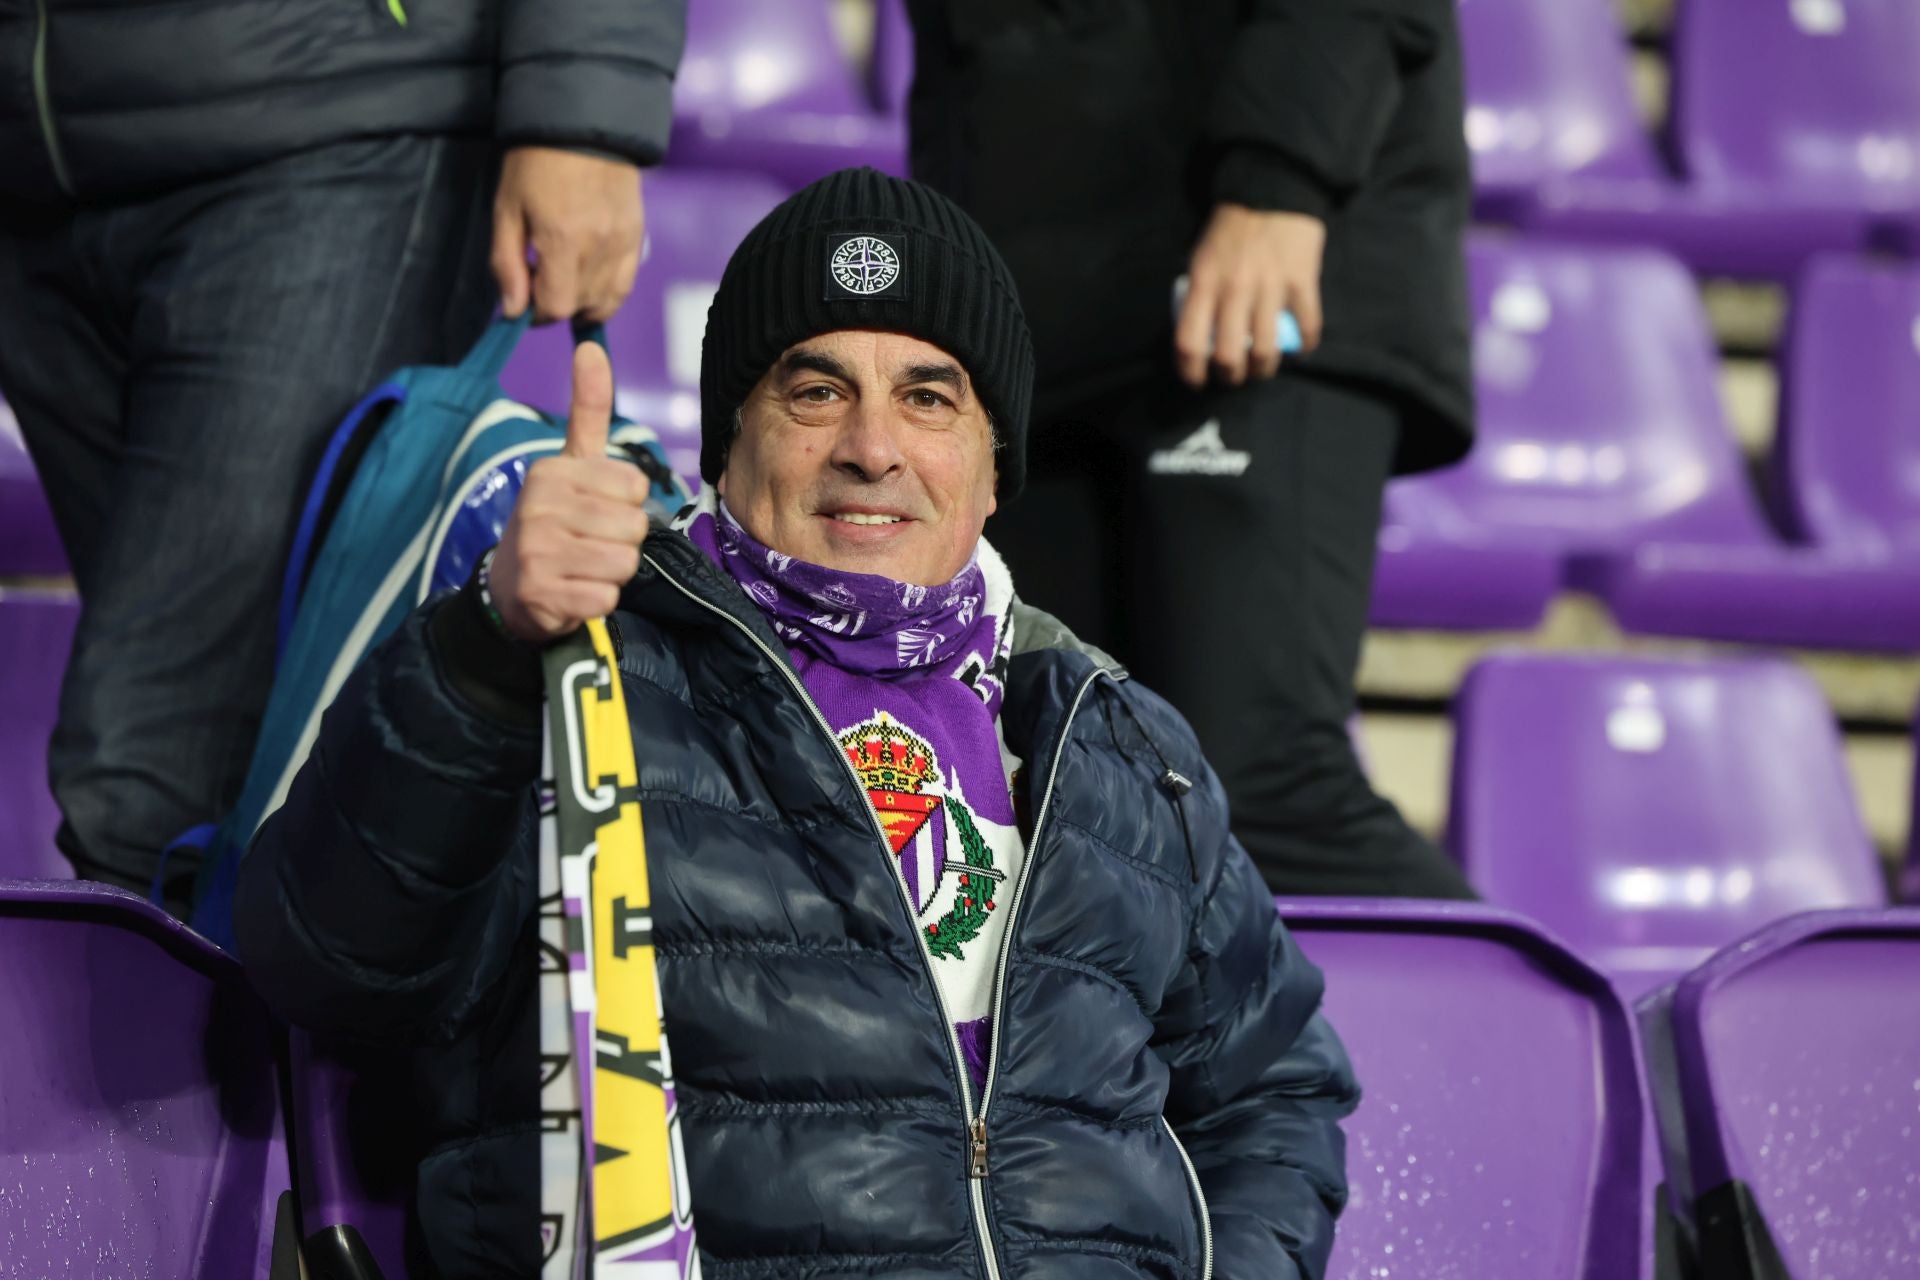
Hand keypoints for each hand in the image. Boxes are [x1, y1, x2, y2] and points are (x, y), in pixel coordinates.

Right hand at [489, 342, 650, 643]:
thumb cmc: (554, 520)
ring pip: (624, 563)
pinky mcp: (542, 595)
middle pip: (633, 527)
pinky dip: (599, 600)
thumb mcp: (570, 463)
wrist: (510, 588)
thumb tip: (592, 346)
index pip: (635, 487)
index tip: (597, 509)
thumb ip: (587, 409)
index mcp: (551, 471)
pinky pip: (606, 597)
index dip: (627, 504)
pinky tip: (574, 592)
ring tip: (583, 566)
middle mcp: (538, 507)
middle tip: (590, 543)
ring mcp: (537, 552)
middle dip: (622, 541)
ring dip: (614, 572)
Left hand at [492, 147, 643, 324]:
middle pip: (579, 307)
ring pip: (605, 303)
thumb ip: (506, 263)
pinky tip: (588, 282)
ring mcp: (622, 245)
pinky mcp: (636, 239)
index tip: (523, 299)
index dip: (535, 312)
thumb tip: (512, 311)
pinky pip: (624, 287)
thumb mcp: (506, 208)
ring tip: (563, 283)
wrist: (583, 124)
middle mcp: (598, 248)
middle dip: (554, 305)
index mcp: (562, 241)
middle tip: (538, 282)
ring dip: (580, 303)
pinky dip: (605, 295)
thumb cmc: (535, 162)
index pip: (555, 306)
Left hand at [1174, 204, 1325, 387]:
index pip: (1188, 341)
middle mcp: (1234, 289)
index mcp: (1204, 282)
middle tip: (1234, 376)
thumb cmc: (1232, 225)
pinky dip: (1305, 345)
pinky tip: (1301, 347)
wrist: (1273, 187)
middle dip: (1231, 376)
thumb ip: (1201, 291)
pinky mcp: (1302, 282)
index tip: (1196, 380)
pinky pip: (1307, 327)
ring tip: (1264, 366)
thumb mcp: (1202, 255)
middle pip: (1229, 356)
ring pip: (1266, 350)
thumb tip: (1199, 330)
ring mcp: (1270, 287)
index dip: (1189, 371)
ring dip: (1265, 368)